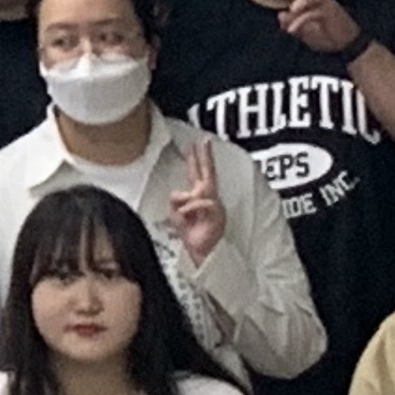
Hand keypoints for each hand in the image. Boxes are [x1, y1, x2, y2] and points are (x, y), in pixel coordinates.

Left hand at [170, 134, 228, 265]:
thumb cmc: (191, 234)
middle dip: (205, 156)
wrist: (201, 253)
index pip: (198, 174)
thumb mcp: (176, 214)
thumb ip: (176, 200)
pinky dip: (189, 208)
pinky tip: (187, 217)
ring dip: (187, 201)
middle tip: (203, 141)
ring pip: (200, 188)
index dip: (196, 159)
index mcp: (200, 198)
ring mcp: (215, 206)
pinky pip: (201, 202)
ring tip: (183, 215)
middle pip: (208, 173)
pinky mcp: (218, 214)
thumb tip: (181, 193)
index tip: (195, 145)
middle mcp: (210, 198)